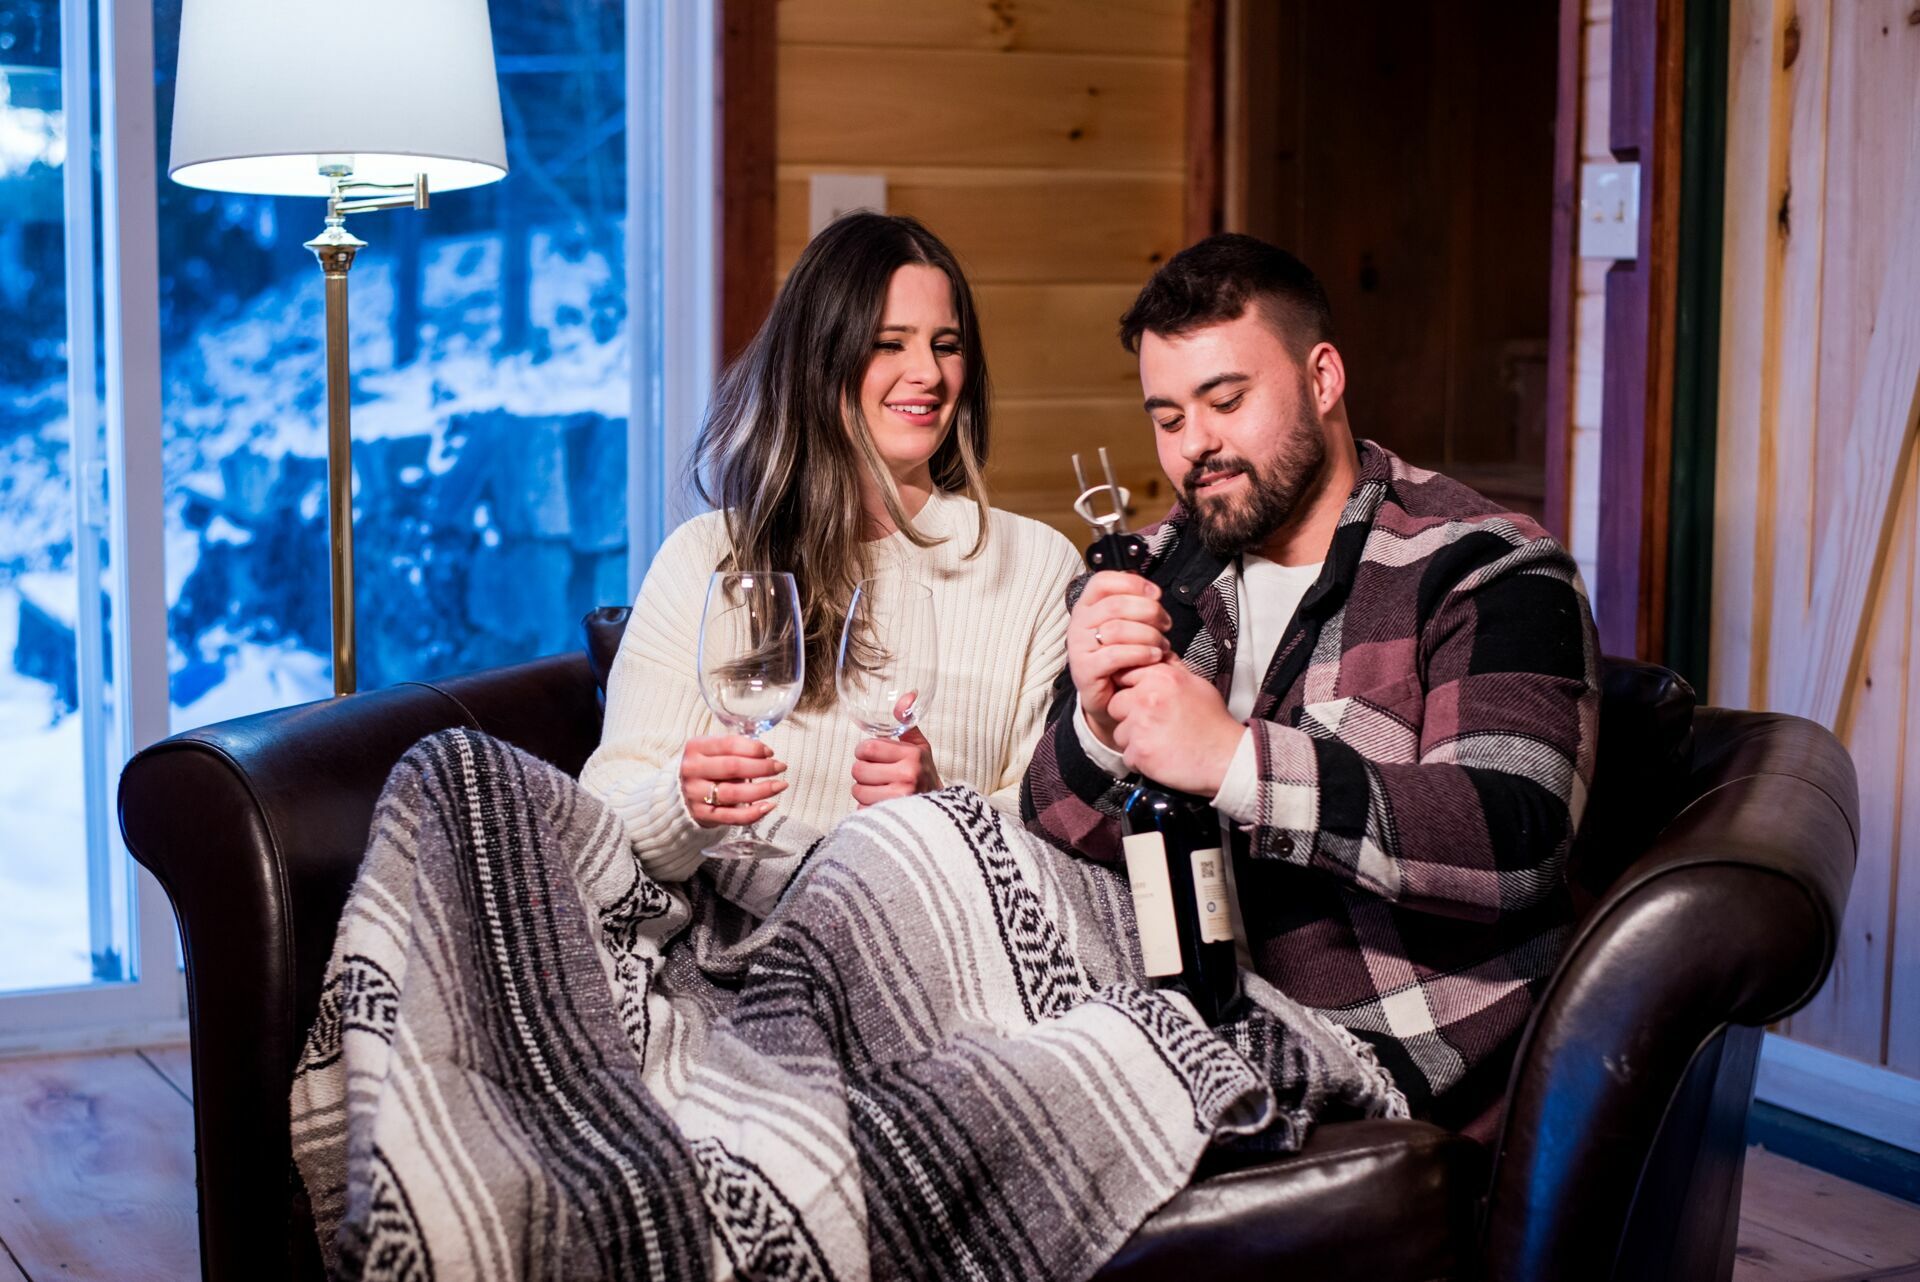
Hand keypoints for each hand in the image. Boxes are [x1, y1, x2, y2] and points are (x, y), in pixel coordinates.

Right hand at [680, 735, 786, 827]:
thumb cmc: (706, 767)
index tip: (770, 752)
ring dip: (762, 789)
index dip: (753, 748)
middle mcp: (693, 770)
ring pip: (733, 793)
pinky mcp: (703, 815)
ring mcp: (696, 794)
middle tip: (780, 767)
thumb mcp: (713, 751)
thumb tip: (766, 754)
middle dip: (762, 767)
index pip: (728, 744)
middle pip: (733, 767)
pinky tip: (768, 806)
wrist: (681, 793)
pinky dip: (753, 813)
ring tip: (780, 785)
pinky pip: (731, 816)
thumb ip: (736, 749)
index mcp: (696, 747)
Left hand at [852, 726, 940, 807]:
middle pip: (858, 770)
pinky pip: (861, 808)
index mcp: (912, 755)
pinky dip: (868, 807)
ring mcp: (900, 798)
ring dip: (864, 790)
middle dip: (863, 772)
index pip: (868, 747)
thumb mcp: (919, 746)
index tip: (871, 755)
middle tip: (877, 774)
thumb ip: (908, 720)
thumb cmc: (924, 775)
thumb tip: (909, 695)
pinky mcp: (891, 815)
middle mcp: (908, 776)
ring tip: (880, 789)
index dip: (864, 751)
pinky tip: (882, 803)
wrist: (940, 810)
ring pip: (857, 790)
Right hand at [1067, 572, 1172, 747]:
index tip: (1155, 595)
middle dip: (1149, 612)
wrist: (1108, 697)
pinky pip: (1116, 655)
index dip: (1132, 583)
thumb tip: (1153, 593)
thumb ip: (1134, 607)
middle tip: (1166, 624)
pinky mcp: (1085, 670)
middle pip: (1116, 604)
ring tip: (1162, 645)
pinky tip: (1154, 657)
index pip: (1103, 581)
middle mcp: (1079, 623)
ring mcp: (1079, 646)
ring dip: (1148, 635)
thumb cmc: (1121, 658)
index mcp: (1087, 606)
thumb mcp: (1126, 627)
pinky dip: (1140, 654)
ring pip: (1117, 628)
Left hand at [1109, 661, 1244, 796]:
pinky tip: (1160, 756)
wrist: (1227, 758)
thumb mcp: (1196, 684)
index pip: (1124, 675)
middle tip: (1153, 725)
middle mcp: (1148, 697)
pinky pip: (1126, 755)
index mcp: (1162, 677)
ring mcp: (1142, 725)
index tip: (1142, 702)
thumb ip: (1171, 670)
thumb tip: (1156, 658)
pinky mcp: (1140, 751)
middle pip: (1115, 704)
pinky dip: (1140, 759)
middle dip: (1129, 716)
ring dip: (1134, 740)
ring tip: (1160, 742)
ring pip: (1119, 732)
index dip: (1131, 691)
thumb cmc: (1213, 723)